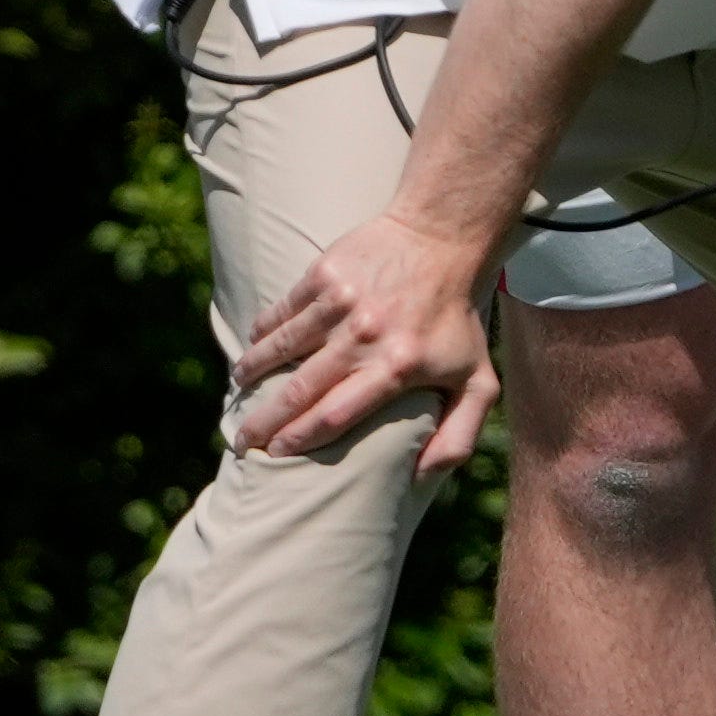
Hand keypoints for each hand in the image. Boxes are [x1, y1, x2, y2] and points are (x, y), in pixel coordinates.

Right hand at [227, 207, 499, 470]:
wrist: (443, 237)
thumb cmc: (456, 317)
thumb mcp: (478, 379)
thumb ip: (460, 435)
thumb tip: (422, 478)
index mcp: (398, 367)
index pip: (336, 415)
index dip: (301, 439)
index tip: (277, 454)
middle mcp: (365, 336)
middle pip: (300, 390)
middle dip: (264, 420)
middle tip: (242, 440)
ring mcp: (341, 302)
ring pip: (281, 347)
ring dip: (252, 372)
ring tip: (238, 391)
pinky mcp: (325, 273)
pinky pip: (283, 310)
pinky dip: (263, 330)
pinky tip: (252, 344)